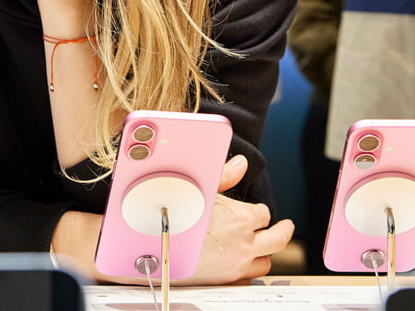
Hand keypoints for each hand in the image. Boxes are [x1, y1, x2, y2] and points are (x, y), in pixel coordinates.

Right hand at [181, 154, 294, 284]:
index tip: (256, 212)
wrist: (158, 247)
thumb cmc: (175, 217)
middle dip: (283, 232)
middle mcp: (245, 243)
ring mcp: (238, 264)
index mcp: (240, 218)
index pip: (264, 214)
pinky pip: (249, 278)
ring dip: (265, 253)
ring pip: (266, 261)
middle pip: (278, 239)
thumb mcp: (199, 190)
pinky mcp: (228, 279)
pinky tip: (243, 265)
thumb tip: (241, 163)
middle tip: (286, 228)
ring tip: (262, 248)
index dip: (259, 212)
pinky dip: (249, 271)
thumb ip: (225, 175)